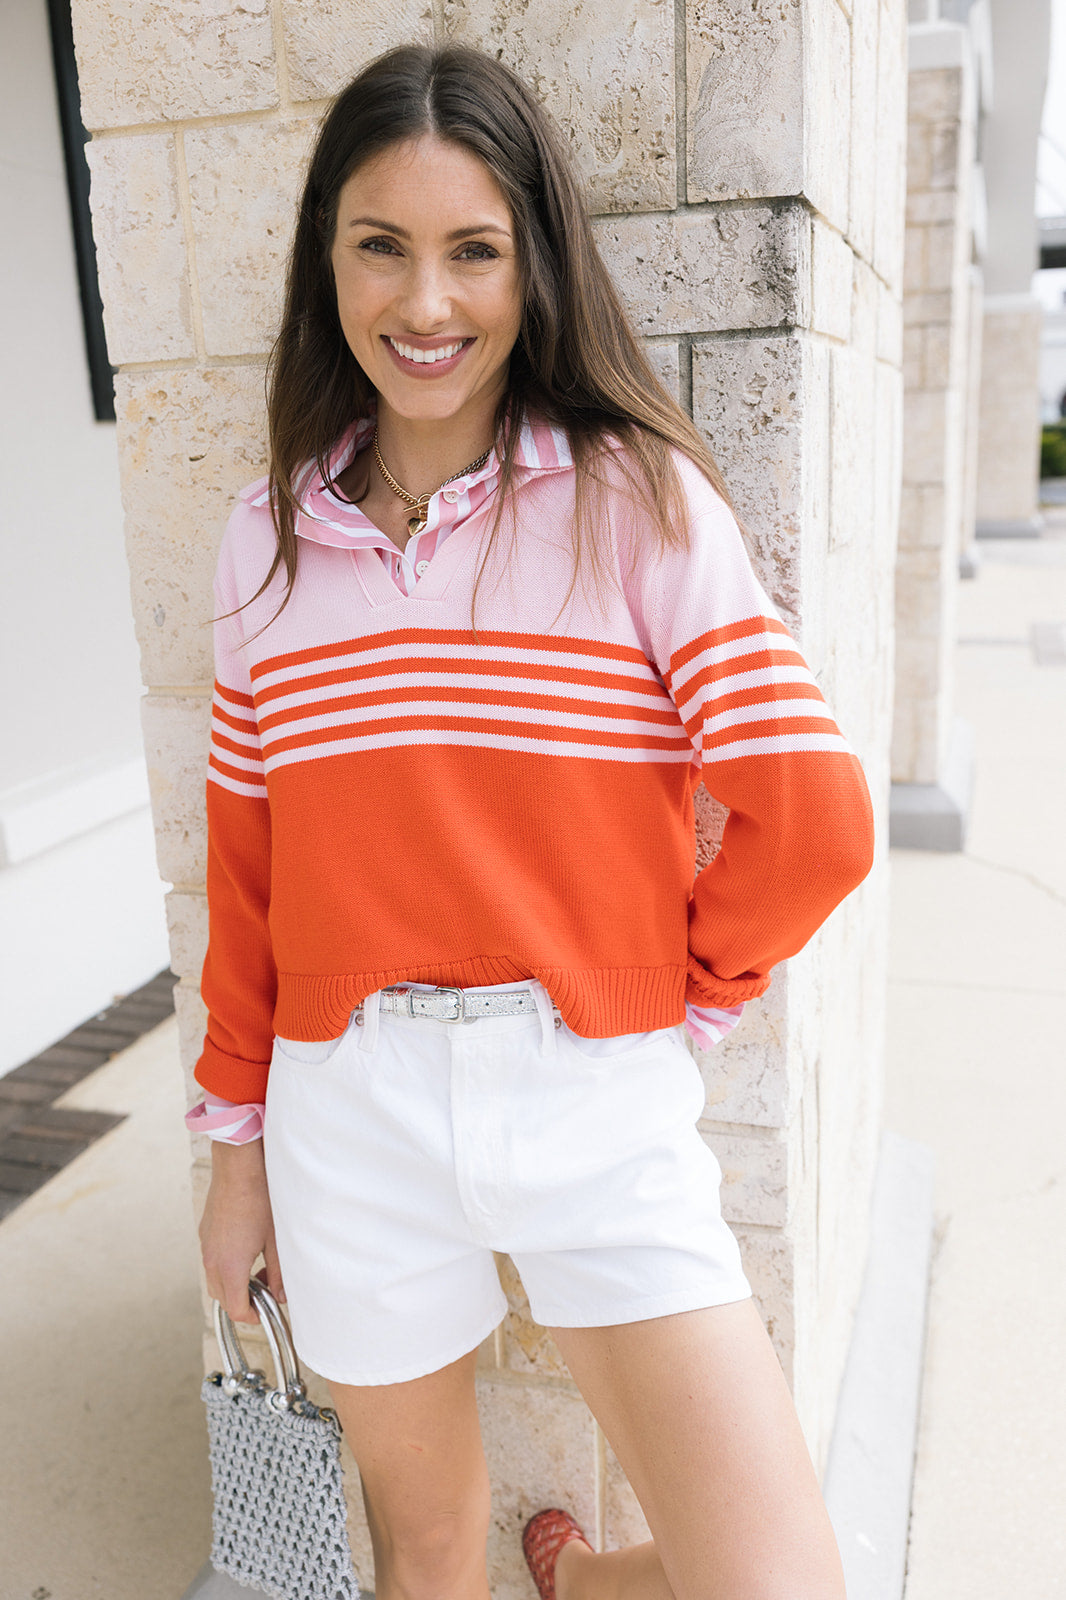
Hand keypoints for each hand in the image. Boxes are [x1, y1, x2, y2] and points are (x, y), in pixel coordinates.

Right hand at [199, 1139, 286, 1323]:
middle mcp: (212, 1260)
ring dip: (234, 1284)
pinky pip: (212, 1261)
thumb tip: (282, 1294)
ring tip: (259, 1270)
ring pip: (215, 1281)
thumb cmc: (260, 1199)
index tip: (266, 1311)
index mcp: (229, 1267)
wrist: (239, 1166)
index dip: (253, 1317)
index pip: (236, 1309)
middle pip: (222, 1299)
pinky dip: (226, 1267)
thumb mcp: (277, 1239)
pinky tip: (247, 1251)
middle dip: (243, 1302)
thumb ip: (280, 1272)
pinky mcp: (205, 1233)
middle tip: (266, 1290)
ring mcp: (205, 1246)